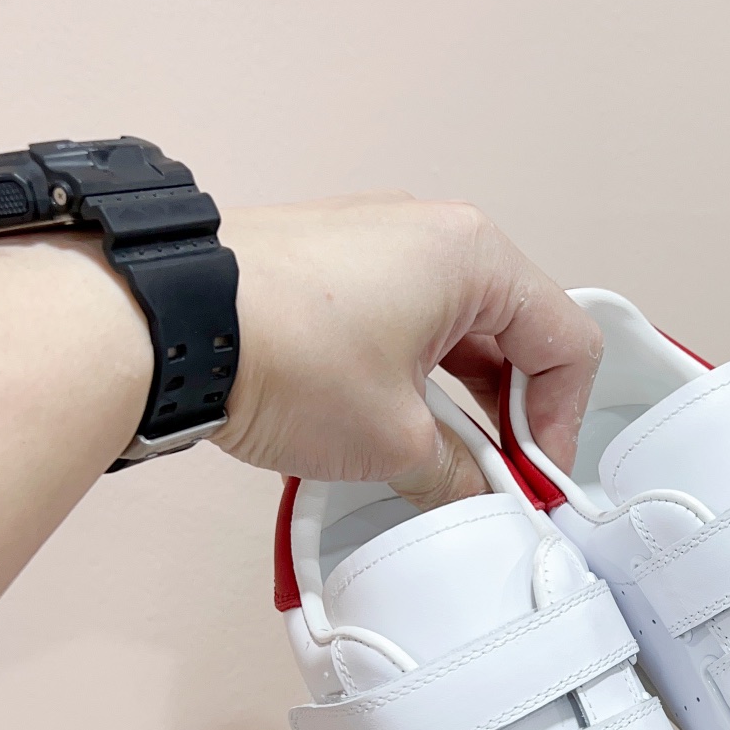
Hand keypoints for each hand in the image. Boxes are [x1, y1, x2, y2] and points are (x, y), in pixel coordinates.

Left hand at [215, 195, 601, 507]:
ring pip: (458, 329)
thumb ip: (458, 474)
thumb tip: (476, 496)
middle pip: (516, 332)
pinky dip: (415, 375)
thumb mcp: (394, 441)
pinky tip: (390, 427)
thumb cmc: (281, 350)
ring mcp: (377, 242)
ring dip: (462, 399)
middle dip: (513, 414)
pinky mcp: (331, 264)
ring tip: (440, 461)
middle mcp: (432, 234)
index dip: (562, 424)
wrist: (163, 323)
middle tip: (497, 477)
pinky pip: (405, 320)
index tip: (535, 477)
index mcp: (475, 257)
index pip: (566, 342)